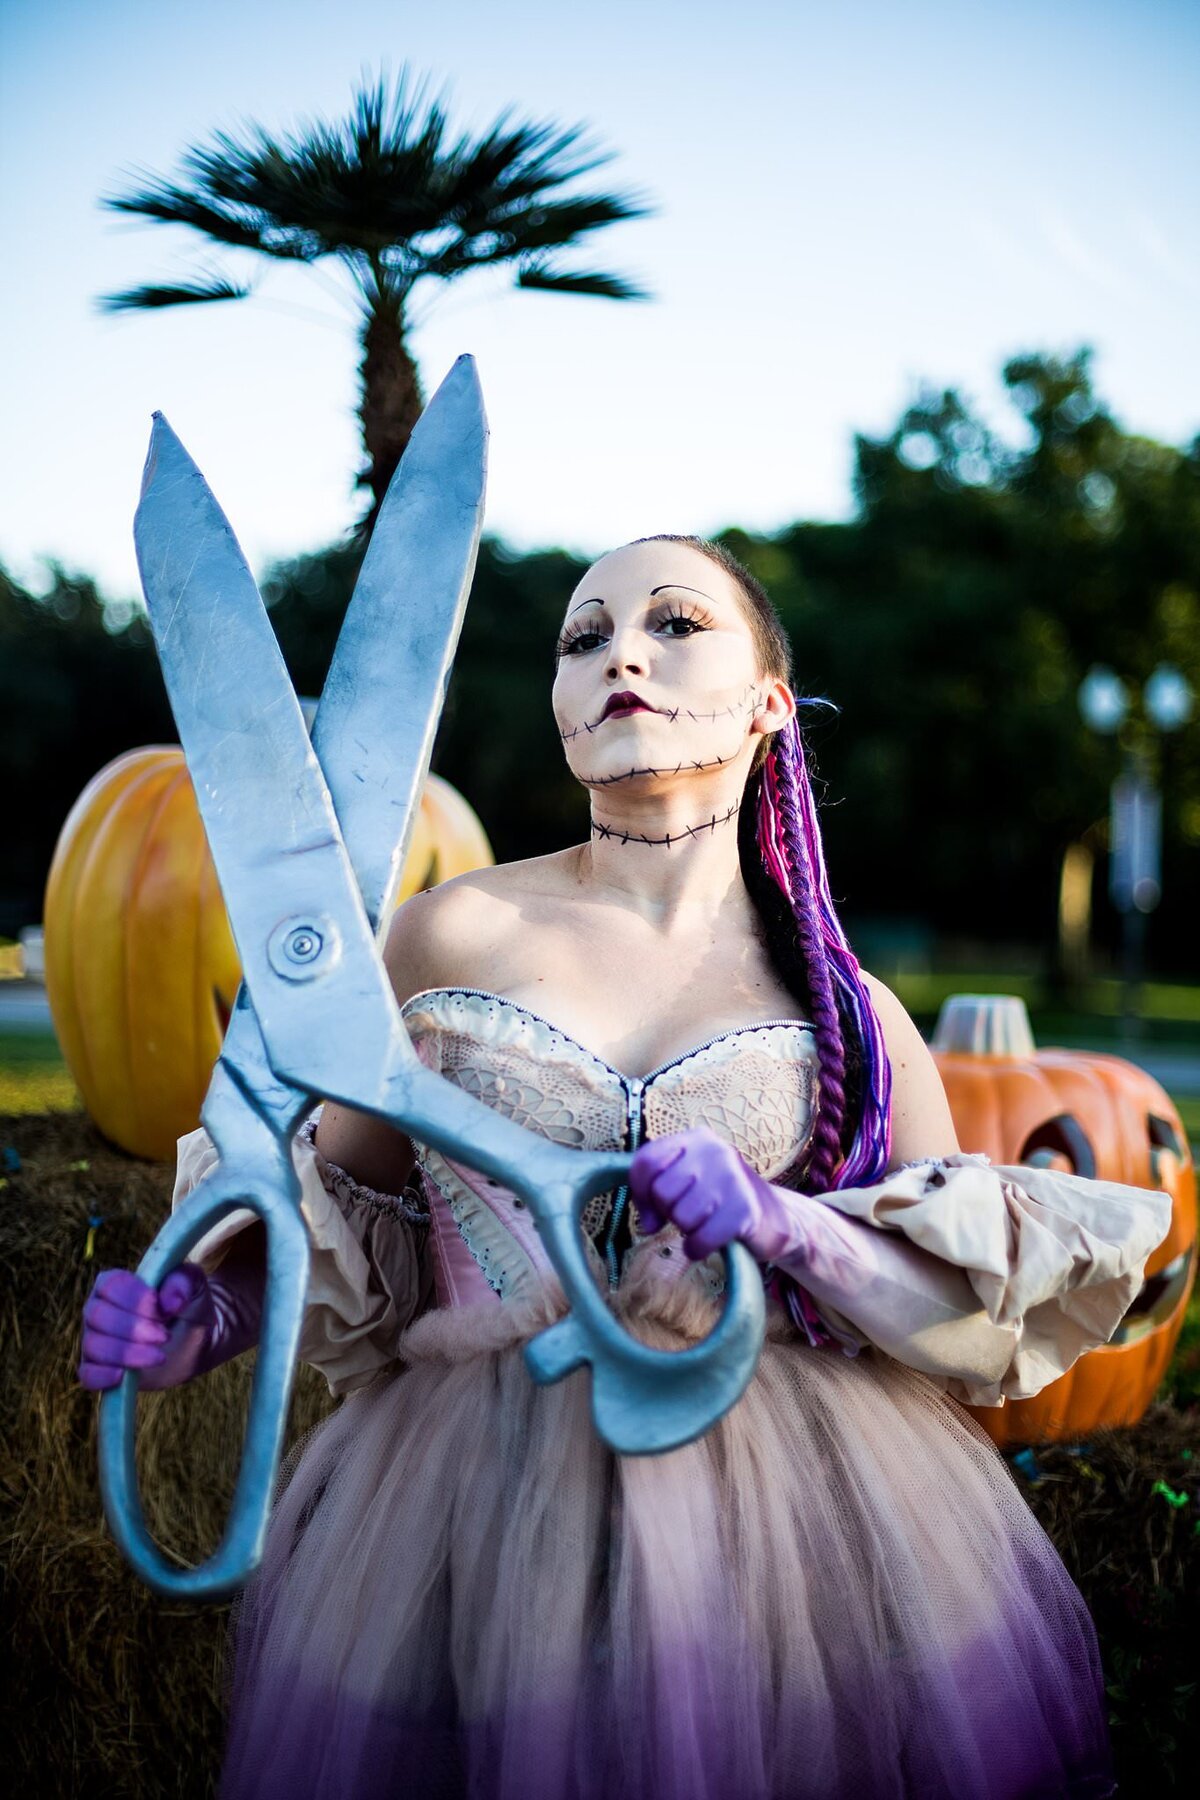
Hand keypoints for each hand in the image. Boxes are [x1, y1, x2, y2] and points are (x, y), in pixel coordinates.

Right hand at [79, 1253, 263, 1391]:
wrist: (196, 1339)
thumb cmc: (188, 1304)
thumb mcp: (194, 1284)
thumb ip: (183, 1281)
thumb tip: (170, 1302)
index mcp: (116, 1283)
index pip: (110, 1285)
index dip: (133, 1299)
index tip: (161, 1310)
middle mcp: (99, 1309)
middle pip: (98, 1316)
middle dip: (132, 1328)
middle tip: (164, 1336)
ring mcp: (96, 1340)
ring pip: (93, 1345)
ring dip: (126, 1353)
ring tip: (160, 1357)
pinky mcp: (101, 1368)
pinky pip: (88, 1374)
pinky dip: (101, 1376)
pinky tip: (123, 1376)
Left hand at [628, 1128, 800, 1263]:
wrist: (775, 1217)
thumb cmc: (719, 1199)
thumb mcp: (687, 1181)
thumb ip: (656, 1191)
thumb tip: (646, 1224)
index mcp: (696, 1138)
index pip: (647, 1162)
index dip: (641, 1193)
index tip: (653, 1210)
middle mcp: (715, 1151)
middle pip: (662, 1192)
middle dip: (670, 1213)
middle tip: (691, 1213)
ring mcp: (732, 1178)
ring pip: (681, 1218)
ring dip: (688, 1231)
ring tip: (706, 1222)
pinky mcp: (744, 1210)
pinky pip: (700, 1240)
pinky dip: (698, 1249)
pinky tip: (709, 1241)